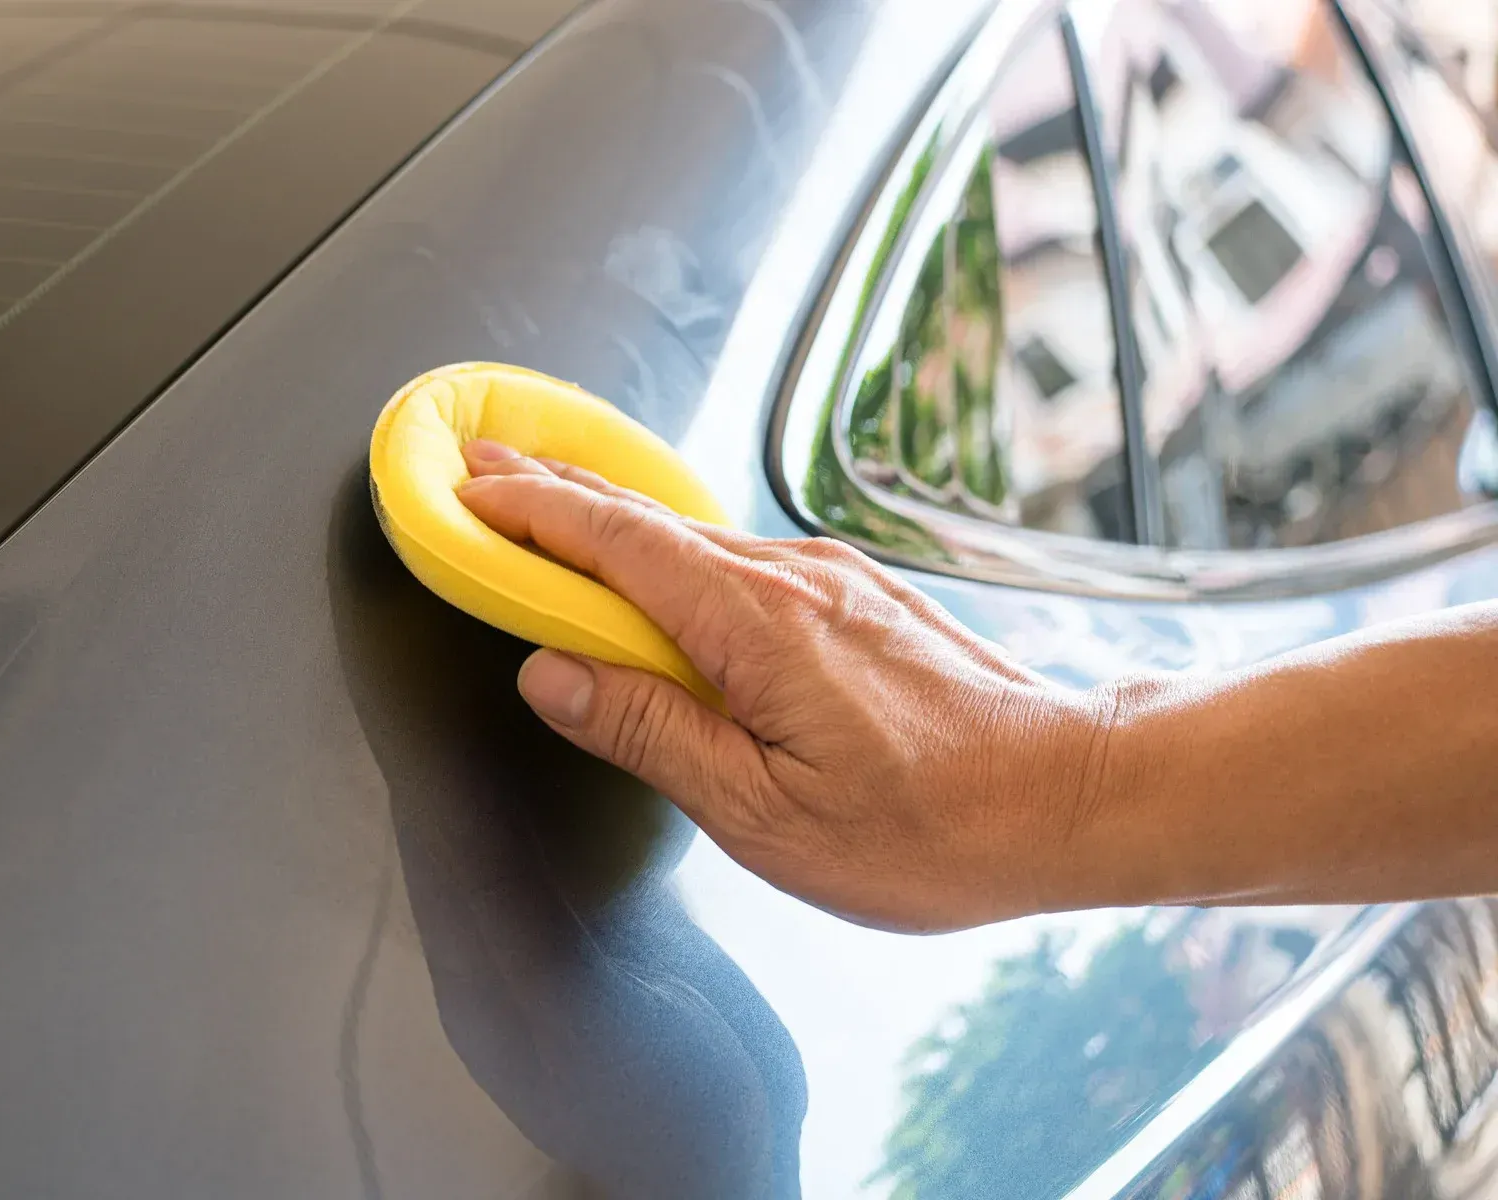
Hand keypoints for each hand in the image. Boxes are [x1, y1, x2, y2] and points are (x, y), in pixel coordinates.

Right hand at [456, 441, 1116, 931]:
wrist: (1069, 795)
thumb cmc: (930, 826)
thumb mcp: (763, 812)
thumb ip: (648, 732)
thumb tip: (551, 675)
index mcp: (754, 623)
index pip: (613, 544)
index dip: (531, 511)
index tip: (467, 489)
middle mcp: (792, 578)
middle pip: (648, 520)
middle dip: (557, 491)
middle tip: (486, 469)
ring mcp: (833, 580)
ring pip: (696, 538)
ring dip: (615, 523)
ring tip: (555, 513)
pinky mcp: (860, 598)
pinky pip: (743, 560)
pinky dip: (679, 554)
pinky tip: (666, 570)